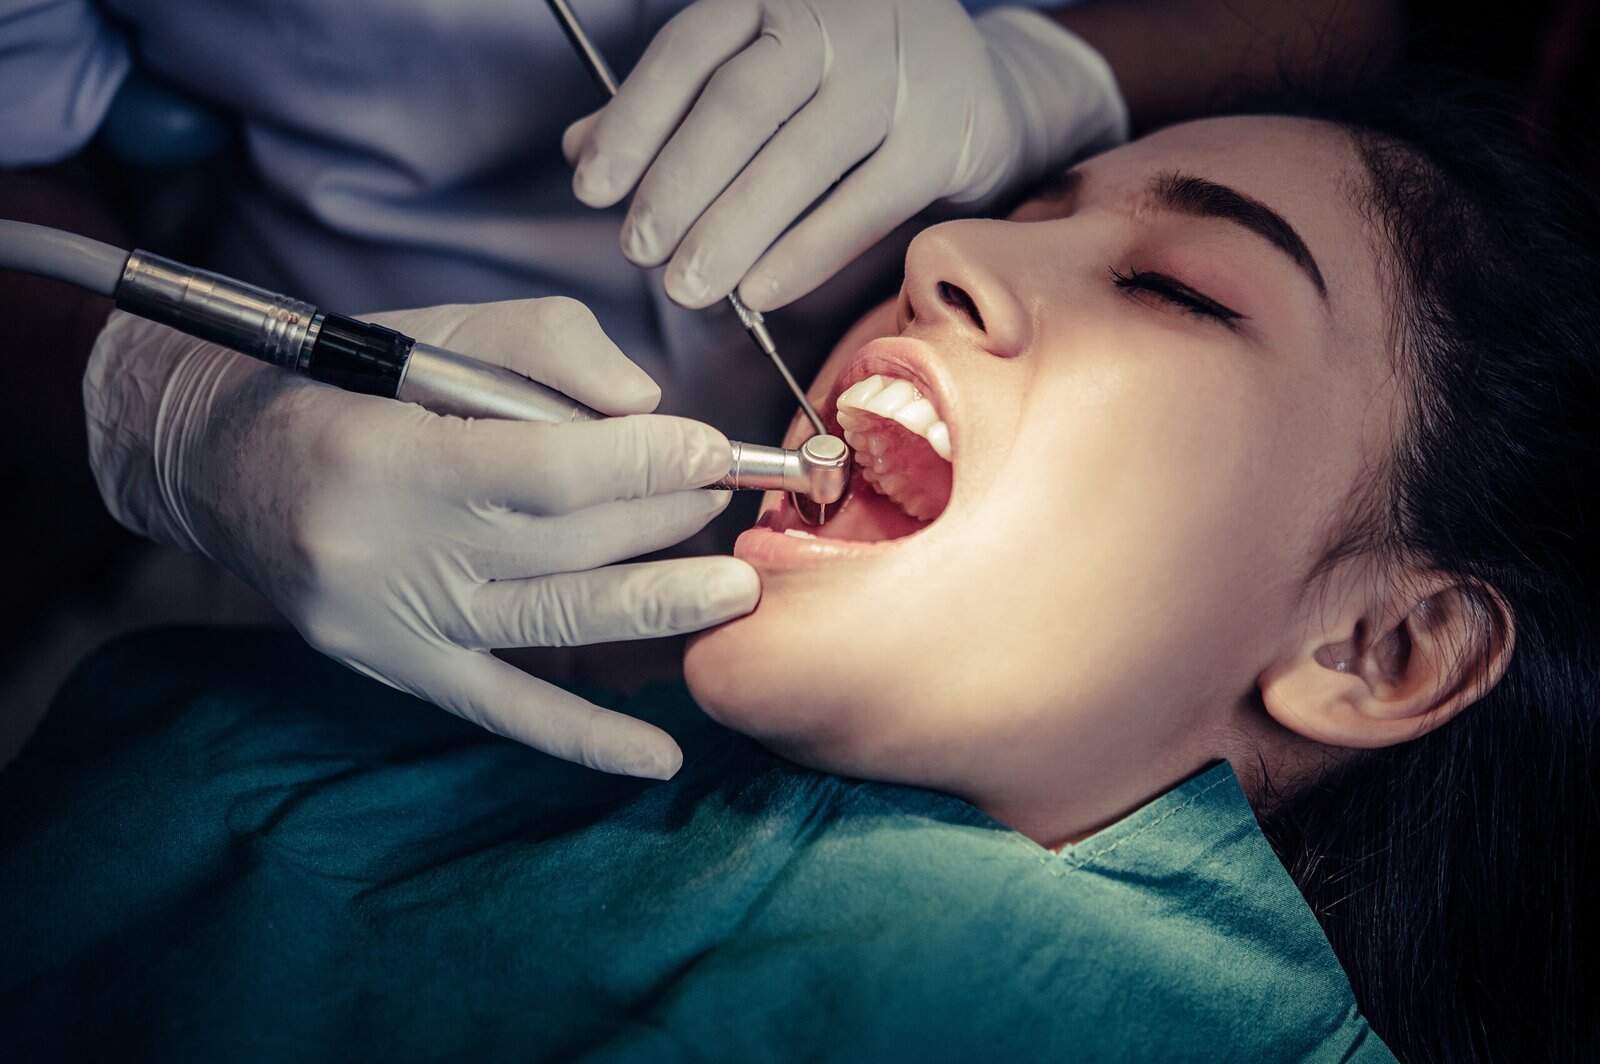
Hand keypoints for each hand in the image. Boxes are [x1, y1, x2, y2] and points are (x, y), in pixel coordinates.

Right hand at [83, 298, 759, 777]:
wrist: (221, 463)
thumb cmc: (348, 382)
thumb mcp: (437, 329)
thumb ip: (546, 348)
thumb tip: (646, 407)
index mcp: (390, 456)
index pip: (550, 473)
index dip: (647, 464)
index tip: (714, 448)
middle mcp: (389, 551)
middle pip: (566, 546)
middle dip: (665, 517)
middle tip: (726, 492)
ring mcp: (394, 625)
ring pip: (554, 623)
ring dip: (658, 606)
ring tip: (734, 590)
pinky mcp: (399, 668)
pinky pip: (505, 710)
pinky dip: (586, 739)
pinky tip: (661, 758)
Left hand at [563, 0, 1126, 311]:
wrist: (981, 83)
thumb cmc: (845, 79)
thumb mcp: (758, 66)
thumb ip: (673, 104)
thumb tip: (582, 152)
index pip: (691, 51)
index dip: (635, 122)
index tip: (594, 189)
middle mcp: (838, 23)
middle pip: (741, 107)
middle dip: (680, 187)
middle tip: (638, 251)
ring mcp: (895, 77)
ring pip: (798, 160)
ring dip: (733, 232)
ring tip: (687, 286)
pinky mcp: (940, 140)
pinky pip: (862, 206)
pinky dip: (805, 254)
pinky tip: (759, 290)